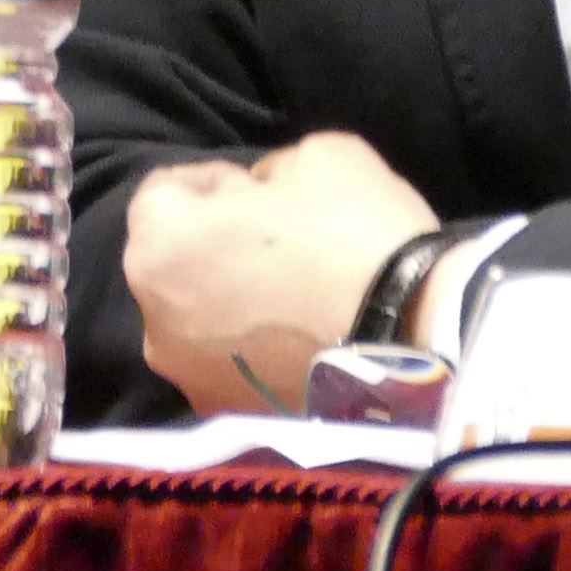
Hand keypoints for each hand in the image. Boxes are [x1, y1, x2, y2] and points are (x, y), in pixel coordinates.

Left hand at [122, 131, 437, 416]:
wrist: (418, 346)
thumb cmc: (357, 238)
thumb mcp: (318, 157)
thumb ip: (267, 171)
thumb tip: (259, 198)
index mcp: (160, 245)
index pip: (163, 192)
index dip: (216, 182)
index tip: (263, 194)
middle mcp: (153, 318)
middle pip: (173, 260)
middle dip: (214, 243)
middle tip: (280, 244)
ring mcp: (187, 375)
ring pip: (196, 316)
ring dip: (229, 299)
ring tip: (293, 298)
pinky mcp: (225, 413)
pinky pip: (225, 363)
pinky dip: (249, 348)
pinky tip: (298, 338)